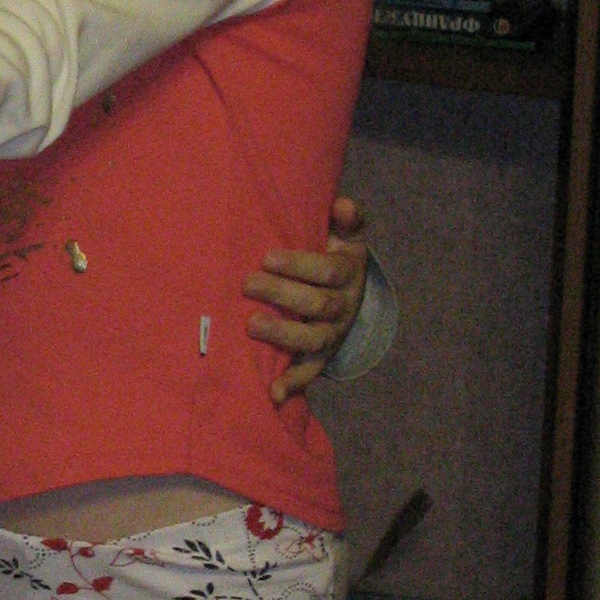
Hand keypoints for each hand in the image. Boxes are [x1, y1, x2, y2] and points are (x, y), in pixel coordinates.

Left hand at [244, 195, 368, 404]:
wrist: (351, 293)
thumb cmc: (334, 255)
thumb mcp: (346, 235)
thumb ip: (347, 218)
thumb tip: (342, 206)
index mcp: (348, 273)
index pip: (327, 271)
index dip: (298, 265)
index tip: (266, 257)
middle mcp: (343, 307)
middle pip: (316, 305)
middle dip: (281, 294)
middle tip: (248, 283)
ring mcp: (332, 334)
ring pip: (312, 340)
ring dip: (282, 335)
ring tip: (251, 325)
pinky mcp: (320, 356)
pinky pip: (309, 373)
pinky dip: (292, 385)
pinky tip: (272, 393)